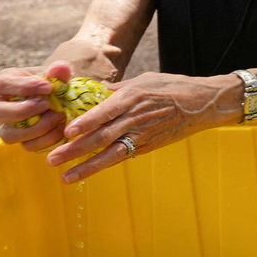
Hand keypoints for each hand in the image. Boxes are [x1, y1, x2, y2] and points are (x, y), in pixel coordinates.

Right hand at [0, 60, 72, 150]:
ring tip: (58, 116)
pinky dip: (47, 139)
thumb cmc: (56, 83)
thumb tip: (60, 68)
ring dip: (35, 128)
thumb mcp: (59, 75)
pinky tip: (62, 128)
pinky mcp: (23, 141)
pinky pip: (28, 146)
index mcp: (5, 83)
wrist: (65, 99)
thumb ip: (60, 71)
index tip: (48, 87)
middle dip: (20, 111)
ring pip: (8, 135)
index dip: (21, 87)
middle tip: (46, 104)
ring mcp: (8, 126)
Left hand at [42, 71, 235, 183]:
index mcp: (132, 97)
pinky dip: (105, 164)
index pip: (104, 112)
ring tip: (66, 176)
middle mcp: (136, 117)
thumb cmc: (173, 86)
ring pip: (110, 153)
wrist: (204, 103)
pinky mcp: (149, 145)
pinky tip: (88, 172)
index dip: (85, 123)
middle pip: (101, 136)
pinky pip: (124, 156)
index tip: (66, 132)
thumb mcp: (144, 80)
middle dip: (75, 150)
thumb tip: (91, 92)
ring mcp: (143, 134)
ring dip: (86, 166)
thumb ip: (117, 89)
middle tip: (52, 159)